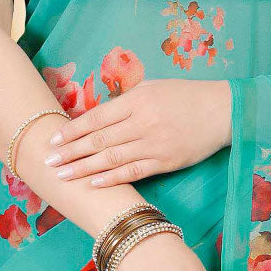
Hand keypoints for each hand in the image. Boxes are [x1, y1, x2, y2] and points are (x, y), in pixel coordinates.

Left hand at [43, 78, 231, 187]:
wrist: (222, 110)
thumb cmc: (185, 95)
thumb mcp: (153, 87)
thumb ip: (126, 100)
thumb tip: (98, 114)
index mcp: (137, 100)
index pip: (97, 117)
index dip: (73, 130)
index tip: (54, 139)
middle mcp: (142, 122)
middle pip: (99, 139)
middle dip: (71, 151)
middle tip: (48, 161)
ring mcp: (153, 144)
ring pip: (111, 159)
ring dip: (84, 168)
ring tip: (63, 175)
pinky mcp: (165, 161)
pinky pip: (134, 172)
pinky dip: (112, 179)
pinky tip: (93, 183)